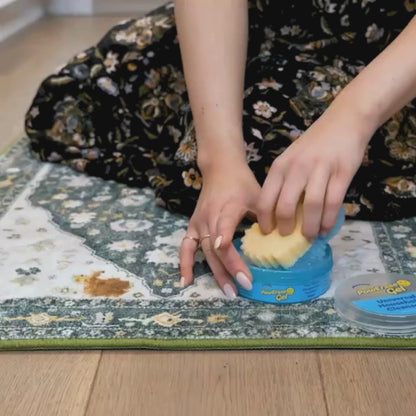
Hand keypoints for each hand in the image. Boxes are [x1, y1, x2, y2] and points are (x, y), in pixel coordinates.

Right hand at [180, 161, 259, 297]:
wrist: (220, 169)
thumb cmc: (242, 183)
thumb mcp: (258, 195)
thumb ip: (267, 215)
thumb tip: (280, 242)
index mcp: (227, 208)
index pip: (225, 232)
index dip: (230, 252)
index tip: (238, 269)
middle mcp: (209, 217)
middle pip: (216, 248)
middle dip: (230, 269)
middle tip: (244, 288)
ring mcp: (198, 223)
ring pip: (204, 252)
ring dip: (215, 272)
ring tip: (228, 291)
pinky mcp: (193, 227)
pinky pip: (186, 247)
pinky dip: (185, 264)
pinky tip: (186, 282)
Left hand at [256, 106, 372, 238]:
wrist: (344, 121)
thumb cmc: (313, 145)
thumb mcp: (290, 160)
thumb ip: (283, 183)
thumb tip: (278, 216)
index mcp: (280, 166)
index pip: (265, 199)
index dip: (265, 220)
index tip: (268, 234)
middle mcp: (297, 168)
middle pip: (285, 206)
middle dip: (285, 228)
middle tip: (287, 238)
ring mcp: (320, 170)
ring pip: (311, 207)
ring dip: (309, 227)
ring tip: (309, 237)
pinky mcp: (342, 172)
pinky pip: (333, 202)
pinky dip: (329, 220)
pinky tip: (326, 229)